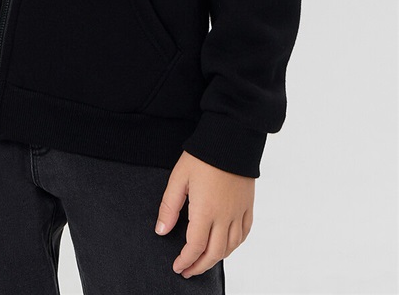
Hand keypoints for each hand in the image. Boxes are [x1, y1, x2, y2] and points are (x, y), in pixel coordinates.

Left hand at [154, 150, 253, 278]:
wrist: (231, 139)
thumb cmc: (203, 156)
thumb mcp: (178, 178)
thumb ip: (169, 207)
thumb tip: (161, 230)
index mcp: (205, 211)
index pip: (195, 247)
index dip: (185, 260)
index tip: (177, 266)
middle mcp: (225, 217)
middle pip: (214, 254)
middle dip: (199, 266)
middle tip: (188, 271)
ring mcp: (239, 213)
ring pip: (230, 247)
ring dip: (216, 258)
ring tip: (203, 261)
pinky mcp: (248, 206)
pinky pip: (244, 234)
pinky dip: (234, 246)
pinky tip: (226, 246)